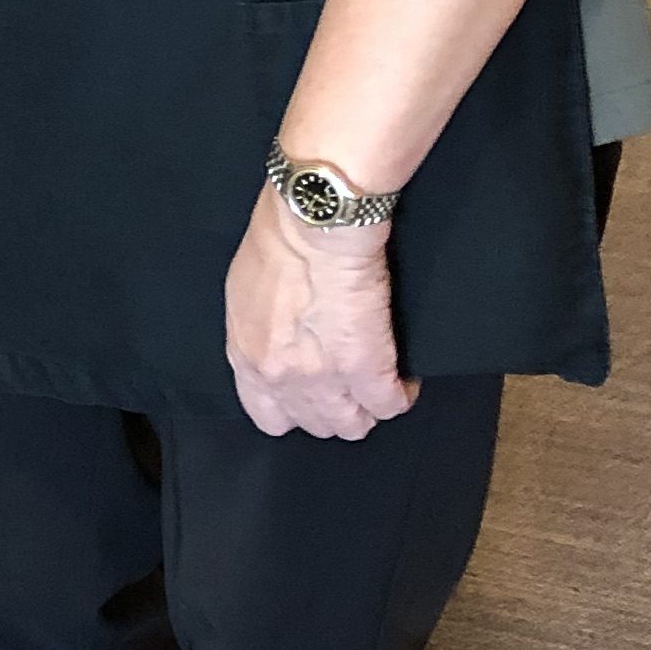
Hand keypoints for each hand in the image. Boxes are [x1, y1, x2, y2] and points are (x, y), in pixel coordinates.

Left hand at [225, 195, 413, 441]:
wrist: (314, 224)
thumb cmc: (279, 239)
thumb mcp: (246, 293)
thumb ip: (259, 329)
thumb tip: (278, 339)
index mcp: (248, 358)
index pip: (269, 416)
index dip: (296, 410)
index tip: (312, 395)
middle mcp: (280, 379)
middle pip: (316, 424)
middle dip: (335, 410)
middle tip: (351, 388)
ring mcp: (323, 380)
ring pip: (353, 425)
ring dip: (367, 409)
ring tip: (378, 386)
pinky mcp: (366, 369)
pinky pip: (390, 404)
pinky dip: (401, 394)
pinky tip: (404, 379)